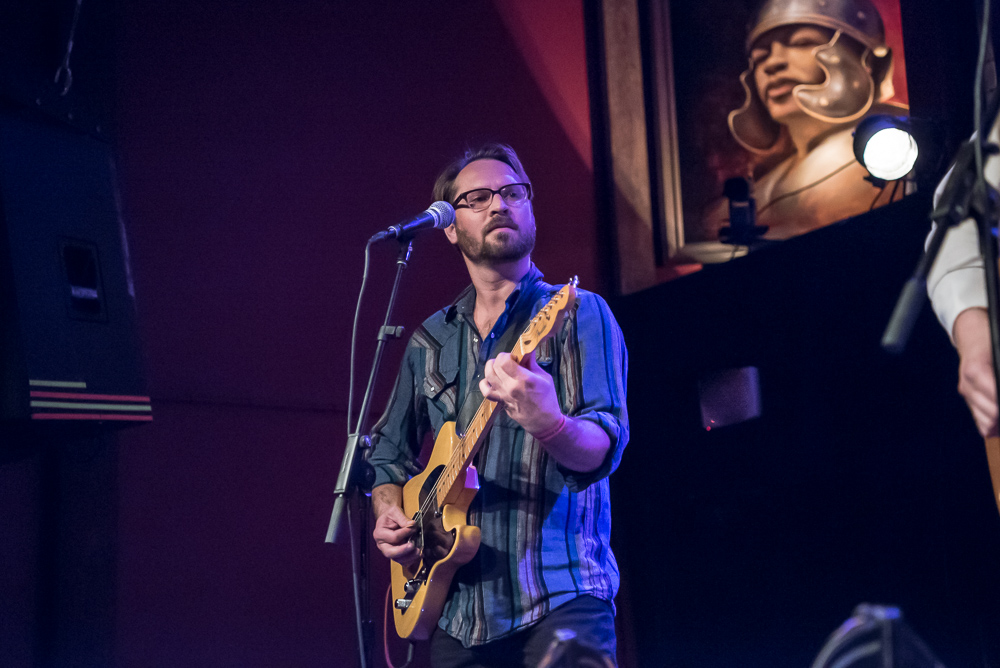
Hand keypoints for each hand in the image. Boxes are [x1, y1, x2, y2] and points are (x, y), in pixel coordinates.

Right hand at [372, 504, 420, 566]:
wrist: (389, 519)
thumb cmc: (390, 516)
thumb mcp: (394, 512)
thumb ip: (402, 519)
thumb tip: (412, 525)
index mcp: (380, 534)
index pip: (393, 537)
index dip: (405, 533)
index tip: (413, 527)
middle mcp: (382, 545)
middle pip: (391, 553)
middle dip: (403, 551)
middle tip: (413, 546)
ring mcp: (389, 551)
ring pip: (398, 559)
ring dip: (409, 557)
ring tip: (419, 552)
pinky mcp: (396, 554)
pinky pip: (403, 561)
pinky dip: (411, 561)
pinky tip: (418, 556)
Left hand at [479, 351, 562, 435]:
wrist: (543, 422)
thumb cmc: (547, 399)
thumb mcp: (545, 378)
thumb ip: (532, 364)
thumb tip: (526, 351)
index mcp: (524, 379)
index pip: (504, 361)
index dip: (507, 355)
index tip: (514, 357)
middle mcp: (510, 387)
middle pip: (495, 366)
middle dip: (500, 359)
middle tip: (508, 361)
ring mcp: (503, 395)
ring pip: (488, 376)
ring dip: (491, 367)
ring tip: (499, 366)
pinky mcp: (500, 402)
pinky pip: (486, 391)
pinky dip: (485, 383)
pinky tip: (491, 380)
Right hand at [953, 308, 998, 437]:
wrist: (971, 334)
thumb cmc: (991, 340)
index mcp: (976, 370)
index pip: (996, 401)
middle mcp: (967, 384)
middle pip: (992, 416)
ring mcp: (966, 392)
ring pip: (986, 422)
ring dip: (999, 422)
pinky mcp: (968, 398)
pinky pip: (981, 422)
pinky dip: (993, 426)